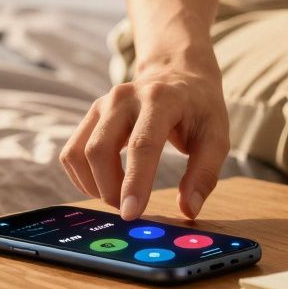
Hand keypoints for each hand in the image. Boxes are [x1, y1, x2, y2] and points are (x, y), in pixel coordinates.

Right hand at [60, 53, 231, 220]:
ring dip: (93, 186)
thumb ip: (204, 174)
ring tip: (118, 197)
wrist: (177, 73)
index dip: (135, 183)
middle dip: (109, 190)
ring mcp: (102, 104)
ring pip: (78, 153)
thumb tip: (188, 210)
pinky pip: (71, 153)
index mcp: (160, 100)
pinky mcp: (91, 115)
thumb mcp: (216, 137)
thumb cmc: (198, 108)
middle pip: (100, 151)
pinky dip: (82, 177)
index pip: (141, 145)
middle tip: (131, 210)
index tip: (131, 215)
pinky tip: (104, 184)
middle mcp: (124, 98)